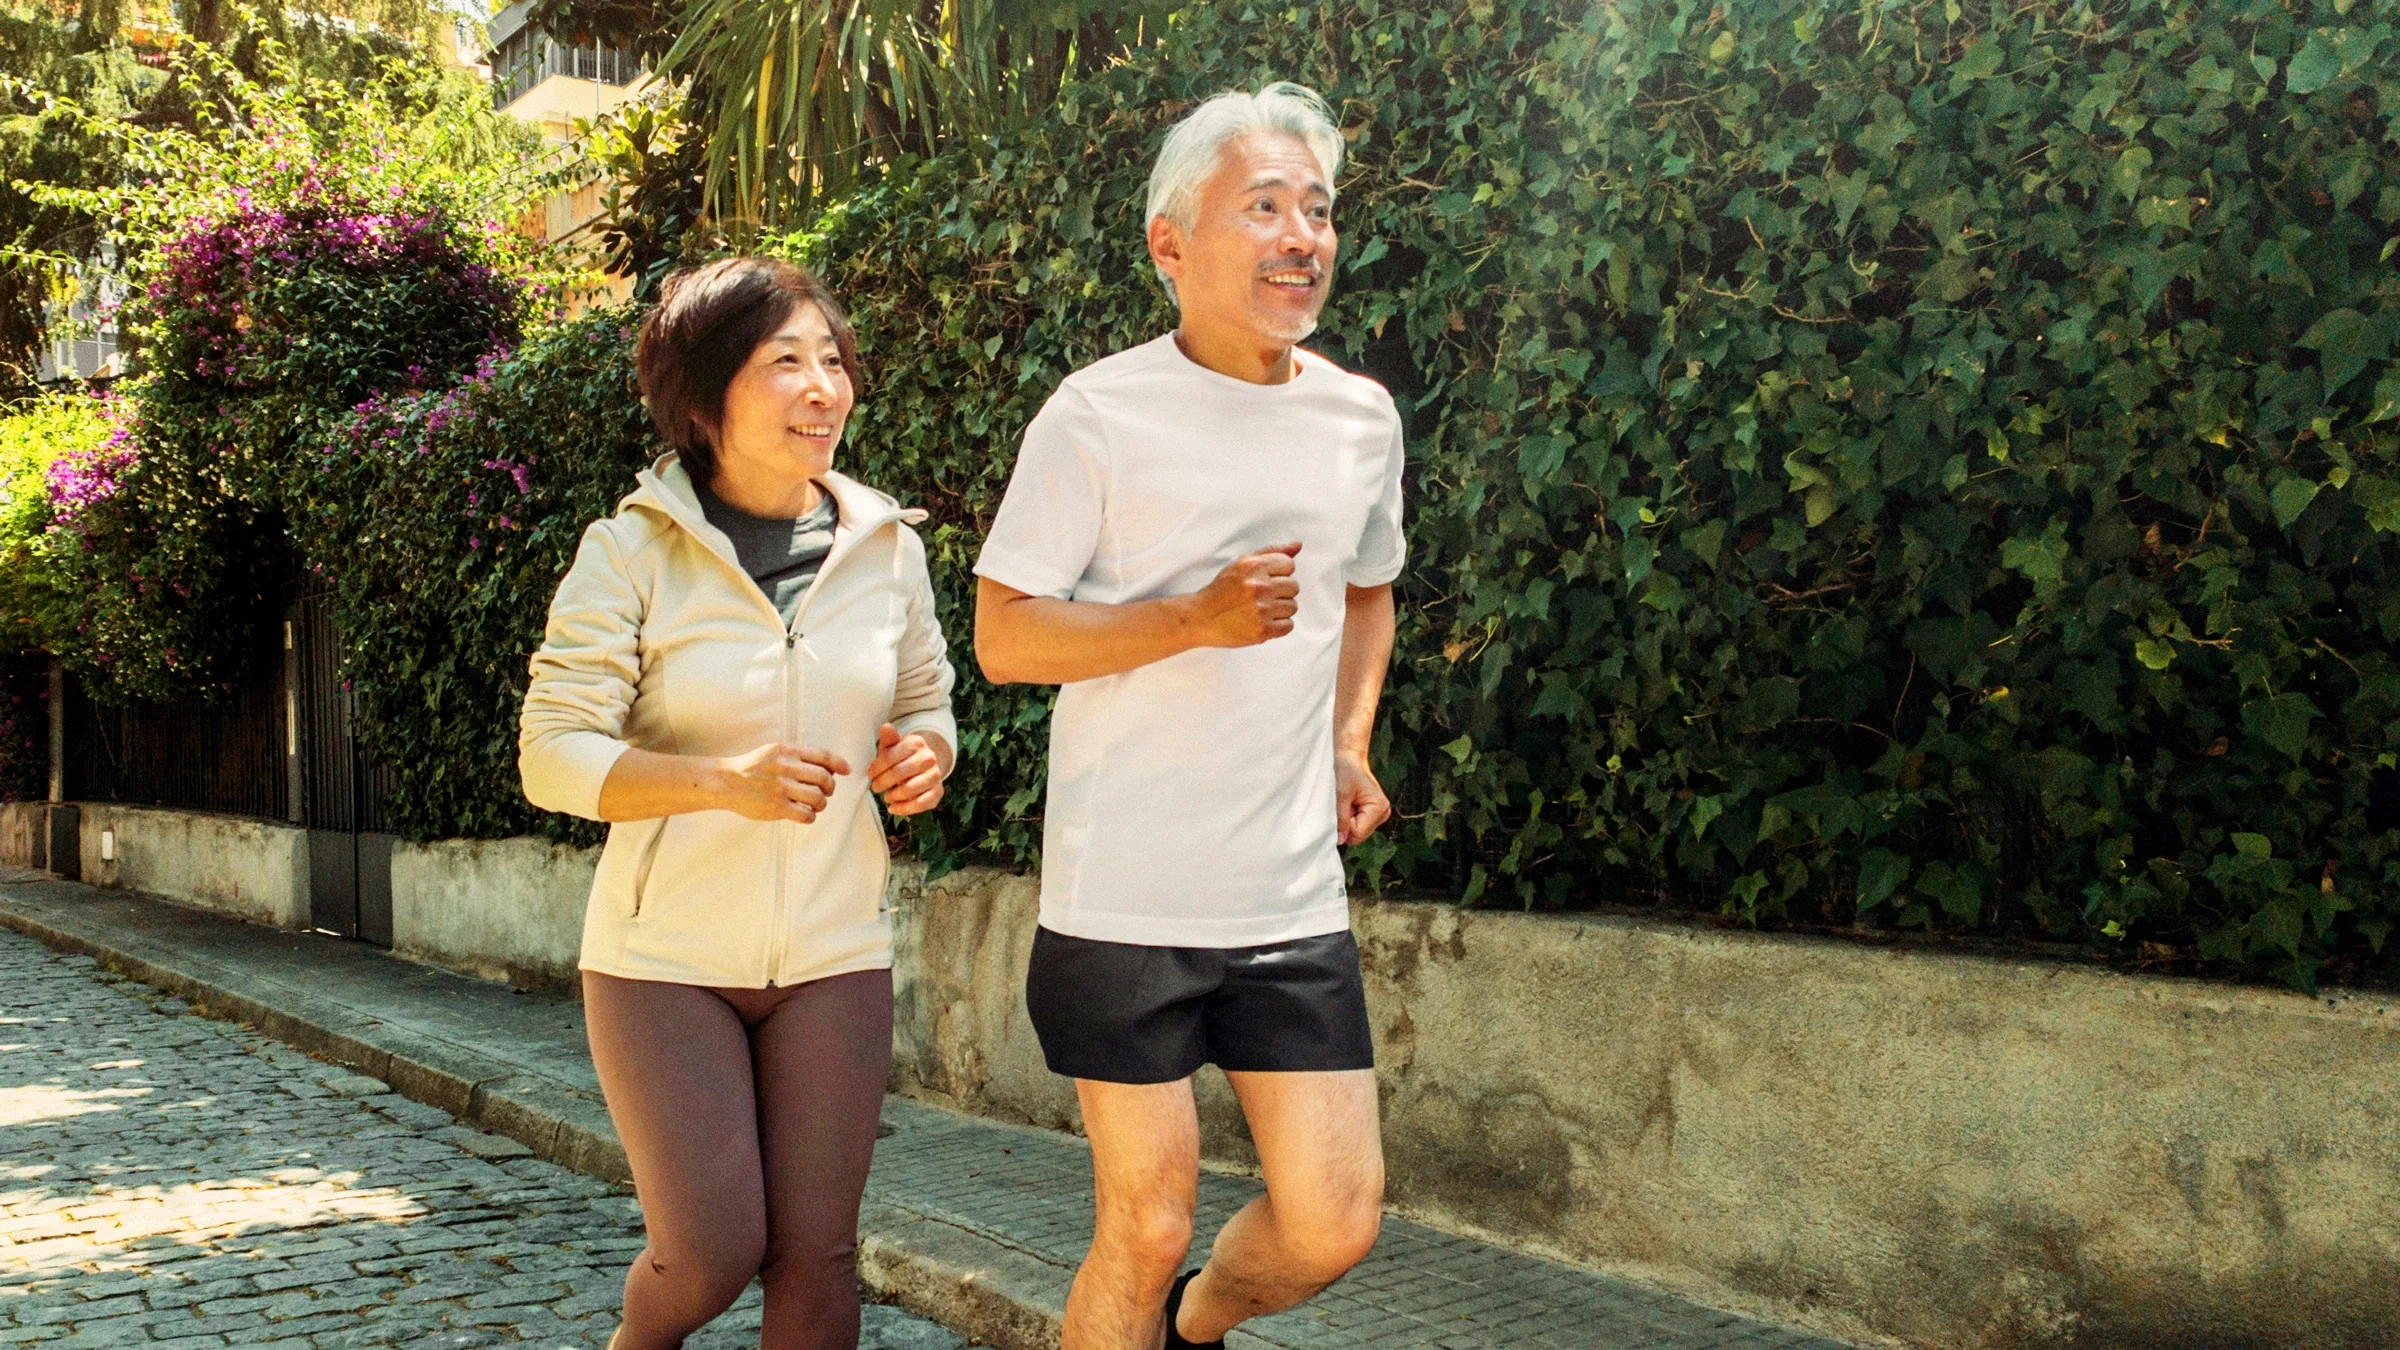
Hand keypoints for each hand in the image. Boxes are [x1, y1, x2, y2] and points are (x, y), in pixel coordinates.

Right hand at [717, 742, 850, 822]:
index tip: (847, 770)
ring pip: (818, 798)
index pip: (823, 756)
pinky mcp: (776, 807)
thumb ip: (798, 756)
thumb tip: (829, 766)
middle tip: (826, 792)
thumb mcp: (775, 751)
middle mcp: (786, 767)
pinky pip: (806, 814)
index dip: (839, 763)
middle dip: (830, 787)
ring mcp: (781, 788)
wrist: (727, 781)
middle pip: (824, 778)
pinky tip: (805, 814)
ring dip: (821, 803)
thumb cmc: (753, 766)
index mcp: (787, 750)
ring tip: (815, 805)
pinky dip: (811, 816)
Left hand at [867, 723, 945, 816]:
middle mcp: (929, 758)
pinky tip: (893, 808)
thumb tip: (885, 727)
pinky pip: (920, 804)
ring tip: (887, 797)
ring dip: (893, 796)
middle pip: (899, 774)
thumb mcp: (894, 746)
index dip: (876, 768)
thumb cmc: (903, 756)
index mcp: (916, 744)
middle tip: (875, 787)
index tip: (869, 774)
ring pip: (909, 790)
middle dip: (882, 783)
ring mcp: (935, 776)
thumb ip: (888, 739)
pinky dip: (904, 809)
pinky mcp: (938, 792)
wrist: (925, 765)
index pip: (890, 757)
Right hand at [1186, 542, 1301, 646]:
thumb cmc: (1221, 592)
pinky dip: (1278, 626)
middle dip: (1280, 592)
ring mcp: (1261, 609)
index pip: (1289, 565)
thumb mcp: (1242, 564)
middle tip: (1262, 597)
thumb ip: (1271, 553)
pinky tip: (1263, 621)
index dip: (1279, 574)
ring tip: (1261, 609)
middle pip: (1293, 586)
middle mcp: (1258, 586)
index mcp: (1253, 566)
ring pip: (1292, 606)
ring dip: (1279, 610)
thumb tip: (1297, 546)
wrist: (1201, 618)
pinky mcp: (1262, 630)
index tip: (1266, 580)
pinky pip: (1288, 625)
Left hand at [1335, 755, 1390, 844]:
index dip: (1345, 825)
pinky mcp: (1376, 813)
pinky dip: (1353, 818)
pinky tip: (1353, 805)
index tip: (1344, 808)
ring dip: (1351, 821)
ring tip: (1350, 803)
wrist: (1351, 760)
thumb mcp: (1342, 796)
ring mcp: (1382, 814)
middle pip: (1361, 835)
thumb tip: (1341, 841)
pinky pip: (1362, 825)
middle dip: (1349, 823)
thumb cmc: (1347, 772)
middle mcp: (1384, 813)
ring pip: (1360, 832)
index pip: (1358, 833)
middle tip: (1347, 805)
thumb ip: (1342, 820)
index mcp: (1379, 808)